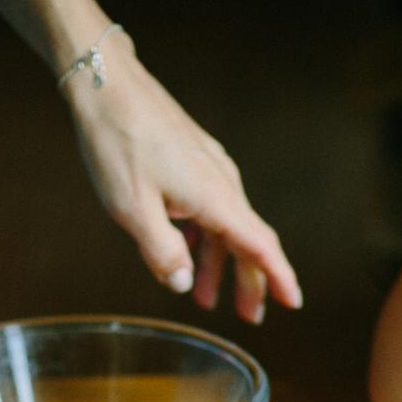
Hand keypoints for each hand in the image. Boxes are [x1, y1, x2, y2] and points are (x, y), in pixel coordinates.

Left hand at [62, 34, 300, 323]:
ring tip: (205, 298)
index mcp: (215, 197)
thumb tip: (184, 283)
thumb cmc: (117, 142)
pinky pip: (208, 208)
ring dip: (220, 263)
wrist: (106, 85)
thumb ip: (161, 252)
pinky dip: (204, 237)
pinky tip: (186, 251)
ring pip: (225, 225)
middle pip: (246, 240)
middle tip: (248, 317)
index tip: (294, 303)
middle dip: (249, 281)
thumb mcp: (131, 209)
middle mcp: (220, 182)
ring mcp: (207, 168)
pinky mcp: (191, 160)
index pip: (260, 245)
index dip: (278, 277)